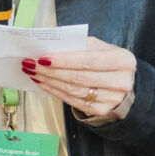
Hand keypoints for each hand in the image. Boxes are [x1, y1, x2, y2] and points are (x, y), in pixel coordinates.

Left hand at [21, 37, 137, 121]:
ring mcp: (111, 99)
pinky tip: (43, 83)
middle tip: (31, 64)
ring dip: (49, 81)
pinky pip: (72, 100)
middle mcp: (120, 82)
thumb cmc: (108, 62)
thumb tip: (53, 47)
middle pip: (78, 77)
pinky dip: (54, 91)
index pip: (88, 61)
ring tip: (33, 72)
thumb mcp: (102, 48)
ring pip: (73, 90)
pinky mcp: (101, 110)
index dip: (64, 60)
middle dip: (51, 71)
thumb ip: (82, 45)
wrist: (123, 84)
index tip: (43, 57)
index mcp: (123, 60)